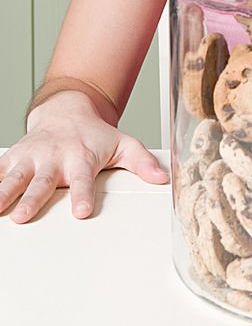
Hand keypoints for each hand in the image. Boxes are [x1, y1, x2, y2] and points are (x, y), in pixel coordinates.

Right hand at [0, 92, 168, 223]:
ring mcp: (32, 157)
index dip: (82, 195)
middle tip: (23, 216)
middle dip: (32, 199)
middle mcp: (54, 158)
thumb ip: (142, 162)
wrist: (66, 109)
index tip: (82, 211)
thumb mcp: (123, 144)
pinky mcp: (15, 157)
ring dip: (4, 192)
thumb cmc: (94, 134)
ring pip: (15, 177)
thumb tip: (162, 178)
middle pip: (42, 181)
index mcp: (81, 158)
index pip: (83, 179)